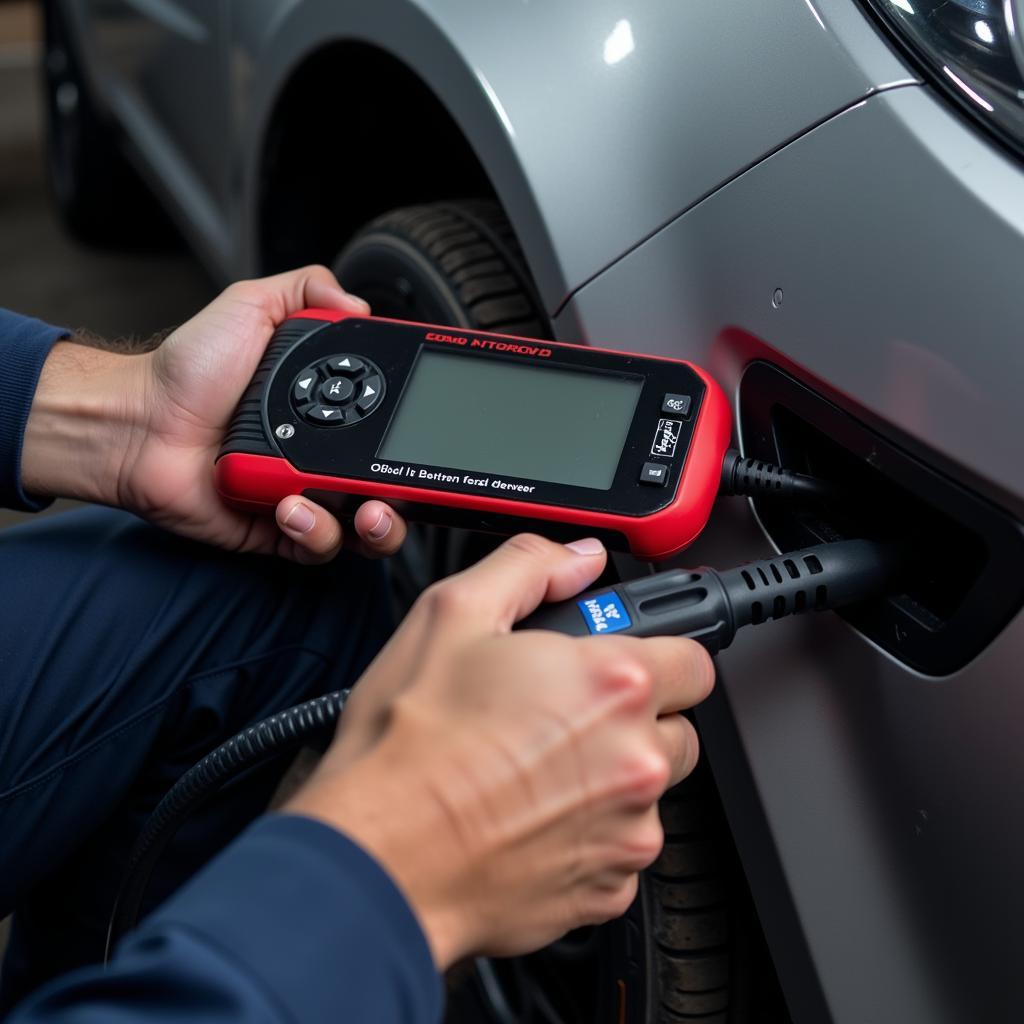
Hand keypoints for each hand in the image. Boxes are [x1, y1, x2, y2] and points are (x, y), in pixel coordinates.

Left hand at [23, 267, 407, 561]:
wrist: (140, 420)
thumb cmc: (188, 370)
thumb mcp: (251, 307)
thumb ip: (307, 290)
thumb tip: (360, 304)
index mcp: (331, 413)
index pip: (393, 428)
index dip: (417, 435)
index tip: (428, 431)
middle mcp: (326, 457)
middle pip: (396, 488)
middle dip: (414, 496)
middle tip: (406, 488)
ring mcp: (307, 497)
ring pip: (368, 530)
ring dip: (378, 526)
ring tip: (365, 510)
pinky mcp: (280, 532)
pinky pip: (319, 547)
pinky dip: (317, 532)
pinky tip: (294, 505)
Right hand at [286, 534, 715, 967]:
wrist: (379, 857)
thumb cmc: (409, 745)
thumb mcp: (453, 615)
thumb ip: (530, 568)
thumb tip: (579, 558)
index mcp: (613, 685)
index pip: (693, 660)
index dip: (656, 655)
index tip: (623, 665)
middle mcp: (637, 760)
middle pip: (676, 730)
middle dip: (635, 720)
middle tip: (565, 717)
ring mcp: (627, 833)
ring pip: (648, 793)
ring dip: (610, 780)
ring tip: (534, 770)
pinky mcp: (607, 891)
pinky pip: (619, 851)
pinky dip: (588, 836)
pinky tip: (528, 818)